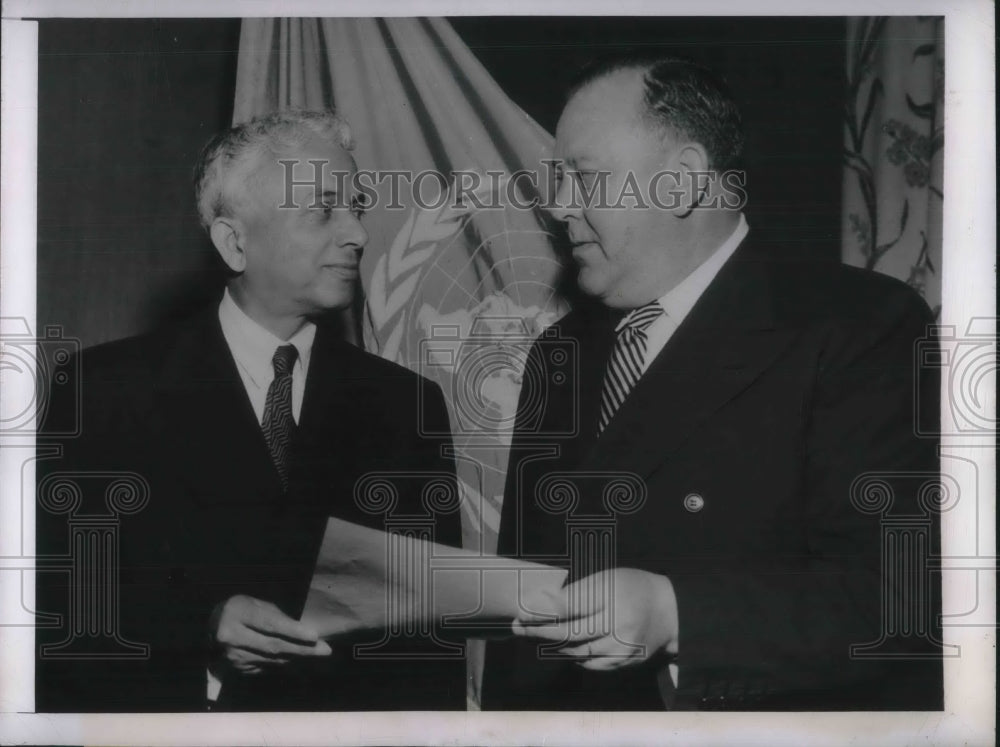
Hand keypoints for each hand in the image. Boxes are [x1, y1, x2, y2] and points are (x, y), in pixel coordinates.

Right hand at [210, 595, 331, 675]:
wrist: (211, 626)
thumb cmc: (241, 609)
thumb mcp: (257, 603)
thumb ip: (277, 616)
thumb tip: (305, 632)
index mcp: (237, 613)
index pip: (270, 624)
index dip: (293, 631)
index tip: (314, 636)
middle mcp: (231, 637)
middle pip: (273, 646)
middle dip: (302, 649)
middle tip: (325, 650)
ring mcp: (232, 656)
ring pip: (272, 659)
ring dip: (297, 657)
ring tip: (318, 653)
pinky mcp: (236, 669)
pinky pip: (266, 667)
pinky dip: (284, 663)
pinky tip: (299, 659)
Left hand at [512, 568, 677, 670]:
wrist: (670, 610)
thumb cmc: (632, 587)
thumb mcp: (606, 578)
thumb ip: (577, 592)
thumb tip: (542, 604)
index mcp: (611, 594)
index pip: (569, 605)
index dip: (542, 611)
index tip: (521, 611)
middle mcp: (617, 622)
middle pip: (570, 632)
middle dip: (539, 631)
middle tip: (518, 627)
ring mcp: (621, 646)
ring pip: (577, 651)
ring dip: (552, 645)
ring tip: (532, 636)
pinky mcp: (625, 661)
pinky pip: (591, 664)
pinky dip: (573, 657)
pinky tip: (561, 648)